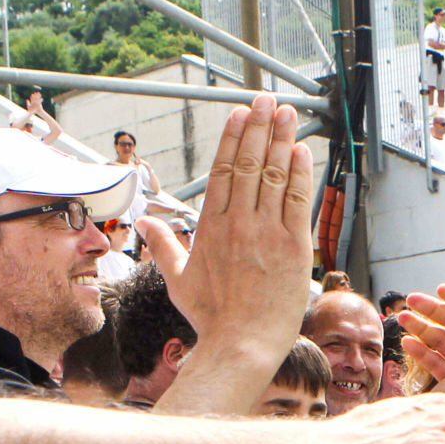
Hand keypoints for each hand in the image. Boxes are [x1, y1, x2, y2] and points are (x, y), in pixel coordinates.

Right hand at [139, 94, 314, 366]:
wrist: (242, 344)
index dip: (232, 138)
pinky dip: (300, 173)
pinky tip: (302, 150)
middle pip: (249, 163)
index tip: (239, 115)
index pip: (222, 170)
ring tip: (286, 112)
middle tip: (266, 100)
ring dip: (281, 140)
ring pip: (274, 175)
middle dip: (258, 127)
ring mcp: (267, 232)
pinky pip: (297, 200)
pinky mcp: (294, 247)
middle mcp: (238, 223)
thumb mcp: (178, 279)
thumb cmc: (211, 317)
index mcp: (210, 227)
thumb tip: (142, 224)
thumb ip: (163, 246)